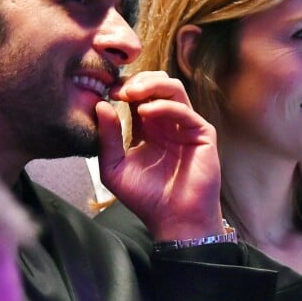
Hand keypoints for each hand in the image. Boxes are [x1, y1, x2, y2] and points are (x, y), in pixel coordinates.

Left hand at [96, 71, 223, 240]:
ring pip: (174, 88)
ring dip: (151, 85)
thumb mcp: (114, 167)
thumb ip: (107, 138)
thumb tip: (100, 105)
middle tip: (119, 89)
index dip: (124, 88)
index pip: (138, 95)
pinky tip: (146, 112)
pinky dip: (164, 106)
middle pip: (157, 84)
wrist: (174, 220)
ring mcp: (186, 126)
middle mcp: (168, 122)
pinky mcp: (202, 133)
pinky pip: (184, 110)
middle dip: (138, 81)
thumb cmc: (146, 197)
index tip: (107, 91)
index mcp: (149, 127)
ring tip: (132, 94)